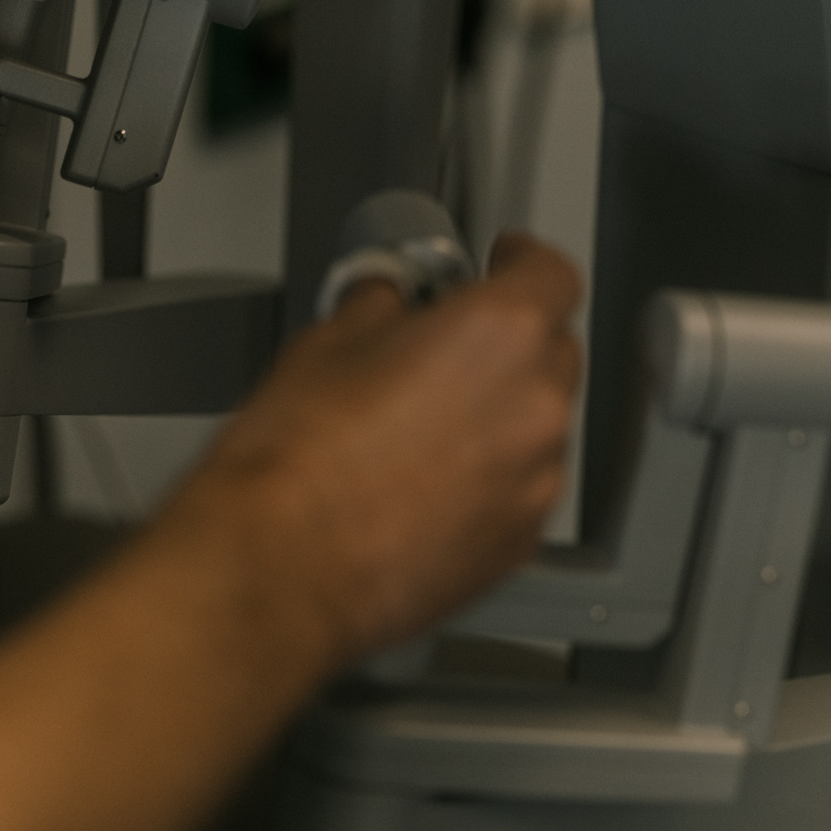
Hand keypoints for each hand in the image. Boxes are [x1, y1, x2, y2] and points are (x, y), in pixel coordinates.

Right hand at [164, 233, 581, 664]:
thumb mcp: (325, 342)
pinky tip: (421, 482)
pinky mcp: (517, 544)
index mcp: (499, 334)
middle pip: (551, 351)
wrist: (278, 568)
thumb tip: (387, 306)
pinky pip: (520, 489)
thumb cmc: (295, 465)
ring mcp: (534, 482)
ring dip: (496, 415)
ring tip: (418, 427)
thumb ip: (380, 309)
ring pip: (536, 425)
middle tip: (443, 347)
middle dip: (506, 344)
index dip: (522, 261)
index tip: (502, 262)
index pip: (550, 273)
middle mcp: (535, 406)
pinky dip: (487, 478)